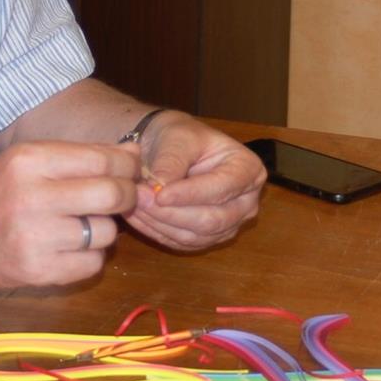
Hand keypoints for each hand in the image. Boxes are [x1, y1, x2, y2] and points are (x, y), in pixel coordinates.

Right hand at [0, 141, 138, 288]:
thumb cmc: (1, 193)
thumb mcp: (31, 161)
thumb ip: (83, 155)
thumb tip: (135, 154)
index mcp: (29, 161)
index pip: (100, 160)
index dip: (127, 166)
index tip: (132, 171)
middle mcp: (31, 198)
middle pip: (110, 195)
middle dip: (127, 196)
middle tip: (123, 198)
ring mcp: (34, 238)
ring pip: (105, 232)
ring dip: (104, 229)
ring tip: (83, 224)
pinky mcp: (38, 271)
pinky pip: (93, 264)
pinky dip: (90, 256)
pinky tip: (70, 247)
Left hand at [125, 111, 263, 251]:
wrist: (171, 149)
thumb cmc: (181, 137)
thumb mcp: (177, 138)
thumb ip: (171, 161)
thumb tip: (160, 187)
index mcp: (248, 170)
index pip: (221, 189)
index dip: (189, 194)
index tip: (158, 193)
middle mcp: (246, 202)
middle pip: (211, 220)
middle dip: (171, 213)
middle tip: (138, 199)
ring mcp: (228, 225)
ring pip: (194, 236)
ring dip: (159, 224)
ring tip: (132, 204)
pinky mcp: (207, 239)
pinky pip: (181, 243)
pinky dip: (156, 232)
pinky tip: (136, 216)